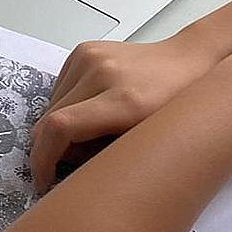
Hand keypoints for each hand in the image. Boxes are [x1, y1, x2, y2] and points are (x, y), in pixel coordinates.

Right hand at [30, 35, 224, 191]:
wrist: (188, 61)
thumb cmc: (177, 108)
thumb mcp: (147, 142)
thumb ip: (105, 156)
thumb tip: (66, 170)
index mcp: (124, 100)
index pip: (61, 127)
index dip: (43, 160)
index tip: (45, 181)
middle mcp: (103, 72)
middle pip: (50, 119)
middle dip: (50, 150)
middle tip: (66, 167)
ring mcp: (91, 57)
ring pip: (50, 105)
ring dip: (57, 128)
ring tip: (86, 137)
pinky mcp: (84, 50)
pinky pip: (58, 88)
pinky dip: (64, 107)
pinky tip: (88, 112)